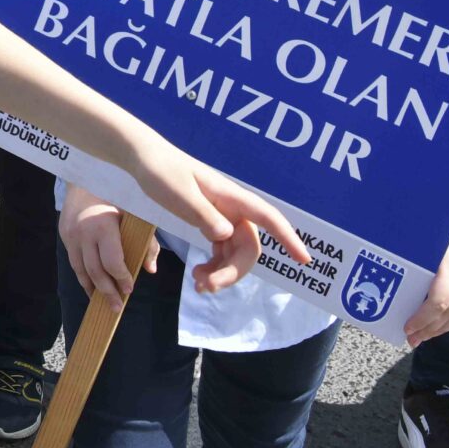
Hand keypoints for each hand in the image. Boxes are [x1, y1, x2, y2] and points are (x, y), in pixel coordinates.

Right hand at [61, 187, 153, 306]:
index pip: (112, 261)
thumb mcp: (136, 214)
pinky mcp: (64, 235)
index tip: (129, 289)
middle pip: (94, 270)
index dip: (121, 278)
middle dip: (107, 291)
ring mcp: (71, 235)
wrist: (85, 177)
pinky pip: (73, 261)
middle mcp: (83, 232)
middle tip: (117, 307)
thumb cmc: (117, 196)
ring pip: (80, 269)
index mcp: (103, 225)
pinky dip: (83, 276)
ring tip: (102, 303)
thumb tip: (149, 269)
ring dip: (92, 288)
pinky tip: (91, 287)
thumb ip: (146, 242)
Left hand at [127, 135, 306, 293]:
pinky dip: (214, 266)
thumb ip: (202, 214)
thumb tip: (227, 235)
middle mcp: (232, 208)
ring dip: (223, 273)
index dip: (288, 239)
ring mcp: (222, 217)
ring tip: (198, 285)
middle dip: (234, 271)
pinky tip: (198, 275)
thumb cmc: (161, 171)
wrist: (144, 160)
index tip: (304, 260)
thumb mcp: (178, 193)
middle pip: (248, 247)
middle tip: (207, 287)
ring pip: (236, 253)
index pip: (268, 218)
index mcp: (230, 197)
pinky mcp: (210, 223)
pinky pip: (222, 251)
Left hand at [405, 208, 448, 346]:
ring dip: (442, 328)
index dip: (422, 319)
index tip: (406, 328)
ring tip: (423, 336)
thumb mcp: (415, 240)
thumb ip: (402, 259)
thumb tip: (377, 280)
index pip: (438, 301)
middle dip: (429, 329)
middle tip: (411, 339)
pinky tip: (439, 324)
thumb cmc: (430, 222)